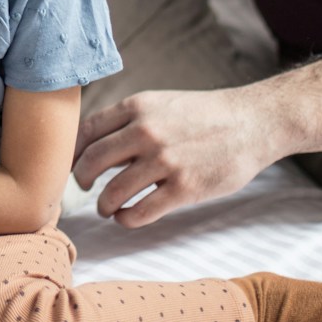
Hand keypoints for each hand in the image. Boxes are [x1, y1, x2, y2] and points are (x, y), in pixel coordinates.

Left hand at [71, 88, 276, 226]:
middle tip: (82, 188)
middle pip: (92, 162)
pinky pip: (141, 212)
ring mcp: (165, 161)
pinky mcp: (184, 188)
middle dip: (80, 180)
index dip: (72, 152)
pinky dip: (126, 219)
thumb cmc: (205, 115)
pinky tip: (127, 217)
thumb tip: (95, 143)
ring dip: (104, 205)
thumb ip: (130, 119)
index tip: (69, 165)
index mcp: (138, 107)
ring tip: (107, 208)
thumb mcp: (162, 102)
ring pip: (113, 192)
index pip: (87, 131)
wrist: (253, 122)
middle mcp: (146, 132)